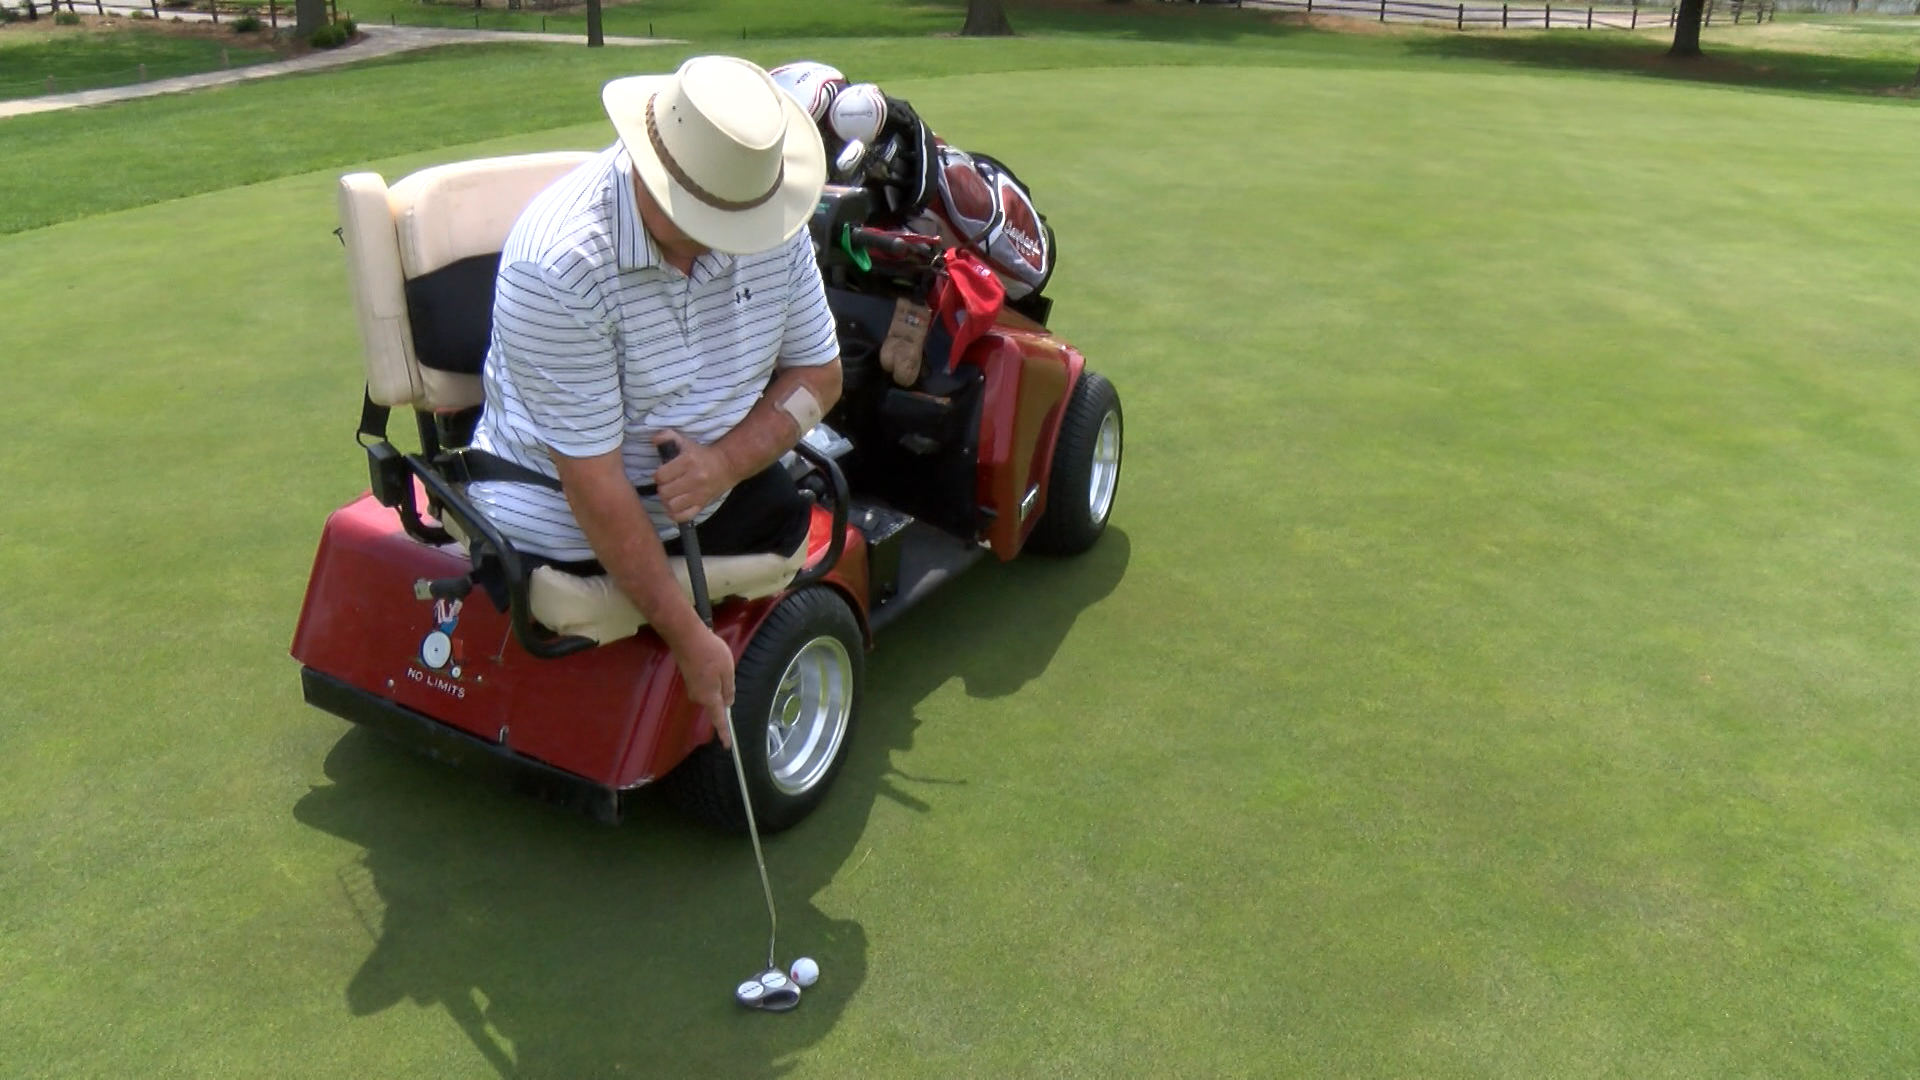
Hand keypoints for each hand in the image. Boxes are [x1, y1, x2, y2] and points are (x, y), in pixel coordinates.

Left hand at [652, 430, 733, 522]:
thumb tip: (654, 440)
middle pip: (664, 492)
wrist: (726, 465)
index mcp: (688, 461)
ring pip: (671, 506)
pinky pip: (683, 517)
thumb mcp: (685, 441)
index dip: (658, 476)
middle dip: (663, 489)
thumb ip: (667, 436)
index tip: (663, 474)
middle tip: (667, 485)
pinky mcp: (703, 505)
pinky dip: (676, 514)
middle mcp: (694, 479)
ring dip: (668, 502)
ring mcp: (699, 494)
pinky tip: (676, 506)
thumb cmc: (701, 454)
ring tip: (671, 495)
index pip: (660, 476)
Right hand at [669, 622, 736, 746]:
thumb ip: (729, 689)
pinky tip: (712, 660)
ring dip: (717, 680)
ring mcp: (692, 688)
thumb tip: (727, 703)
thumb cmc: (710, 653)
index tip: (727, 745)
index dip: (724, 733)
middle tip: (726, 668)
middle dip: (724, 691)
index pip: (719, 719)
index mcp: (710, 697)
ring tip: (718, 660)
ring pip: (711, 691)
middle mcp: (698, 697)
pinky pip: (705, 683)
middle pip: (716, 702)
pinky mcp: (689, 678)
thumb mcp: (728, 671)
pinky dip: (711, 675)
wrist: (686, 637)